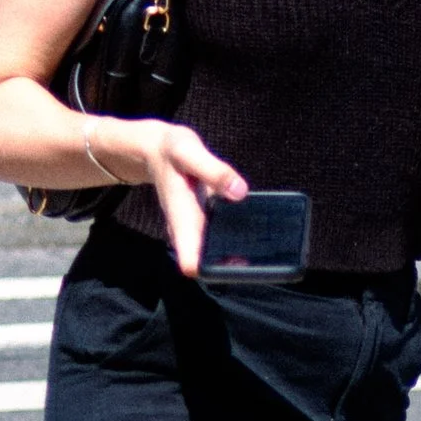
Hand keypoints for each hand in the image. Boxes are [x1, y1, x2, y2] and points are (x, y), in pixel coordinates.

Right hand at [114, 120, 246, 273]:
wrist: (157, 150)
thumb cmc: (171, 151)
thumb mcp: (190, 153)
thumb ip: (214, 171)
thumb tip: (240, 192)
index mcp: (181, 219)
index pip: (190, 261)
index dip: (210, 271)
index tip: (234, 267)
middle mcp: (187, 230)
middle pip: (206, 264)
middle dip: (229, 267)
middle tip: (260, 263)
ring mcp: (195, 228)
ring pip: (213, 252)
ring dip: (233, 255)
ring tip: (263, 252)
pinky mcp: (204, 221)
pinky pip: (219, 237)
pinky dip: (234, 238)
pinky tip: (255, 233)